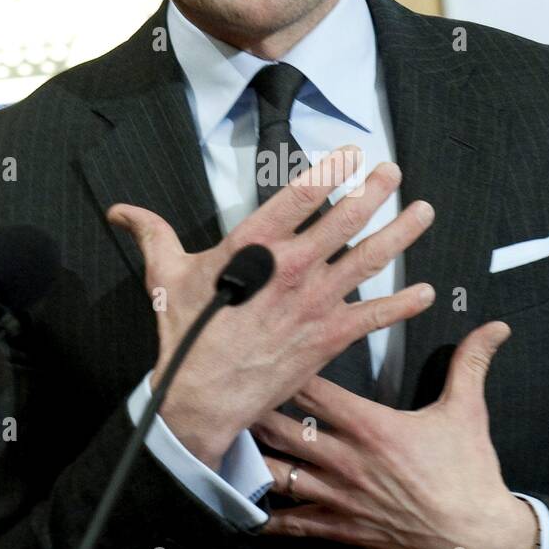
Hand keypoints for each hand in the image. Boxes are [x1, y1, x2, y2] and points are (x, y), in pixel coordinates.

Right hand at [106, 146, 435, 471]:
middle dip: (374, 191)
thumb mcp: (166, 276)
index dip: (329, 169)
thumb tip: (121, 210)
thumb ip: (152, 234)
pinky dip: (404, 304)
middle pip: (345, 218)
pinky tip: (427, 293)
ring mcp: (316, 300)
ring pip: (369, 258)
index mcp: (254, 245)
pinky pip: (376, 315)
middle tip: (394, 171)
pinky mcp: (330, 335)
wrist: (202, 395)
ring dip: (401, 233)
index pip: (299, 194)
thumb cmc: (185, 335)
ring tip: (423, 212)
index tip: (350, 153)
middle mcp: (292, 266)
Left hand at [251, 321, 538, 548]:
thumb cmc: (470, 474)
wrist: (477, 539)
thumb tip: (494, 326)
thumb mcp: (469, 412)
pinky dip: (268, 519)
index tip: (264, 357)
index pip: (313, 391)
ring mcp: (341, 497)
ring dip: (252, 460)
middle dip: (253, 413)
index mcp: (371, 426)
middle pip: (283, 431)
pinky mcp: (343, 529)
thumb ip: (472, 363)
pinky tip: (244, 510)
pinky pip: (295, 525)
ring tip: (223, 444)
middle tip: (227, 395)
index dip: (285, 372)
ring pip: (280, 476)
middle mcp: (347, 460)